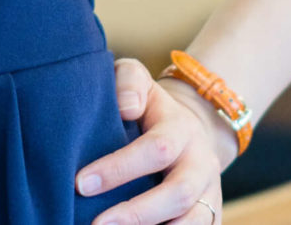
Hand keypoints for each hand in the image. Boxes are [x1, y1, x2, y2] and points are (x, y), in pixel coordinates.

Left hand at [78, 56, 236, 224]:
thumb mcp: (137, 80)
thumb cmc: (147, 107)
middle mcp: (201, 164)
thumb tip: (126, 107)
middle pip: (180, 194)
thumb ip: (129, 82)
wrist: (188, 131)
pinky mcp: (209, 217)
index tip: (81, 183)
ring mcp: (209, 194)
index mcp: (182, 129)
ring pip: (193, 222)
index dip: (119, 168)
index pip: (157, 149)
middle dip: (138, 213)